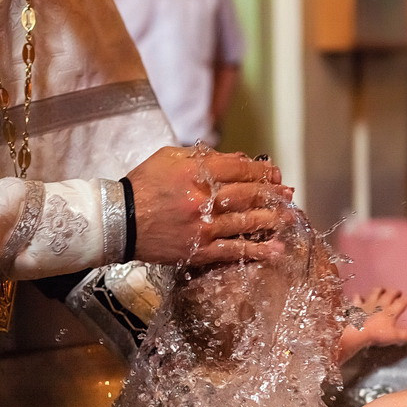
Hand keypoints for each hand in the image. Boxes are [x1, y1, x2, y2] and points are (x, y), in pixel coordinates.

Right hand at [127, 146, 294, 264]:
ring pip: (245, 221)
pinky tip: (275, 250)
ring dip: (271, 218)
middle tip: (287, 193)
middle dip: (271, 193)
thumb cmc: (143, 186)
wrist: (118, 221)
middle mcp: (201, 199)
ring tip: (288, 216)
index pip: (238, 169)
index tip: (273, 172)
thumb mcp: (169, 159)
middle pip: (246, 194)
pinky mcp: (199, 250)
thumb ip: (203, 156)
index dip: (260, 170)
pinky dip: (257, 250)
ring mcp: (202, 227)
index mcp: (194, 173)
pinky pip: (233, 250)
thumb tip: (238, 159)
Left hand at [338, 287, 406, 360]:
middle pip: (389, 295)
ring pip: (375, 293)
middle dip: (395, 292)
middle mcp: (381, 305)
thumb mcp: (394, 336)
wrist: (358, 331)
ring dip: (379, 290)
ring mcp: (368, 304)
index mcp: (391, 312)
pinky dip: (359, 297)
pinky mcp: (358, 306)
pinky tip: (359, 296)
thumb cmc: (377, 334)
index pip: (402, 303)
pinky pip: (358, 299)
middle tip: (398, 291)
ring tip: (382, 289)